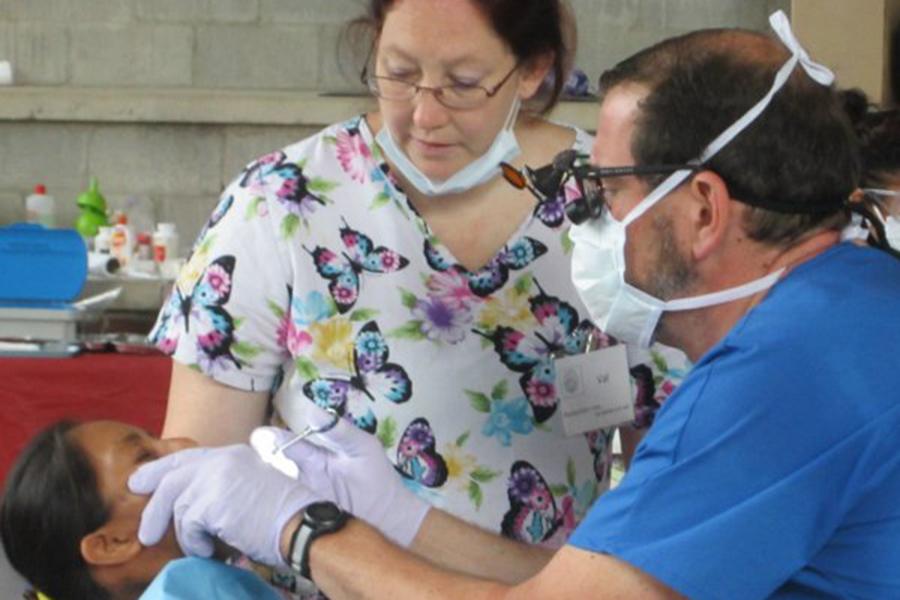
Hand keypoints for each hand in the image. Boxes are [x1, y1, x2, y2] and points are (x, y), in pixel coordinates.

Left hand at [129, 444, 319, 566]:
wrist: (302, 524)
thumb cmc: (284, 516)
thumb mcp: (251, 488)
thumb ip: (223, 486)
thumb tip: (191, 505)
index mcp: (233, 454)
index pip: (188, 458)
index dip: (162, 469)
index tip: (142, 481)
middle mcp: (222, 459)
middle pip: (173, 475)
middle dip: (154, 502)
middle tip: (145, 529)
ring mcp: (215, 477)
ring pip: (178, 506)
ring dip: (186, 534)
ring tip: (201, 548)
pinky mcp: (210, 501)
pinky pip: (187, 526)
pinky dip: (195, 543)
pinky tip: (210, 549)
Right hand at [258, 406, 429, 546]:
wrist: (391, 518)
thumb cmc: (379, 478)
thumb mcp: (361, 448)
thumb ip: (338, 431)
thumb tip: (310, 411)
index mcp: (316, 453)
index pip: (288, 442)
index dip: (273, 439)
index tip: (260, 437)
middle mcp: (304, 472)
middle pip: (274, 464)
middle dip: (261, 461)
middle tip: (251, 460)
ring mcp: (302, 494)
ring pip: (274, 486)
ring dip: (262, 483)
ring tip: (252, 480)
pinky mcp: (303, 516)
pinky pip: (283, 509)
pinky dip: (272, 505)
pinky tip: (265, 502)